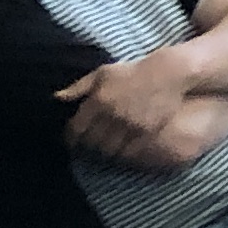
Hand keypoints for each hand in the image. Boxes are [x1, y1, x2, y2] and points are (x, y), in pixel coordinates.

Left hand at [57, 51, 211, 164]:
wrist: (170, 74)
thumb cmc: (133, 73)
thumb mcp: (103, 73)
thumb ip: (79, 86)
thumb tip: (57, 98)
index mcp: (99, 100)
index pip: (76, 129)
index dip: (71, 139)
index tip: (71, 141)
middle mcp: (112, 115)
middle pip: (91, 142)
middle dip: (87, 146)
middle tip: (87, 147)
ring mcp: (130, 125)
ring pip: (108, 150)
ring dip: (103, 152)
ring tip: (103, 149)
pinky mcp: (146, 133)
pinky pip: (127, 152)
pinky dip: (121, 154)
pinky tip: (120, 149)